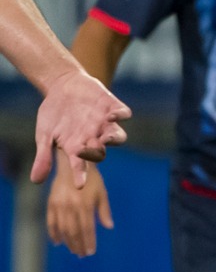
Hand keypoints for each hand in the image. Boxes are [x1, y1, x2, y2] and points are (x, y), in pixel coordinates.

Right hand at [32, 69, 128, 185]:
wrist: (62, 86)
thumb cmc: (54, 114)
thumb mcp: (45, 135)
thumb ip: (44, 156)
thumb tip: (35, 181)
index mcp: (78, 147)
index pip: (80, 165)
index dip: (80, 174)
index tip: (79, 184)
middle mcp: (94, 138)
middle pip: (102, 151)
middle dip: (98, 152)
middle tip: (92, 151)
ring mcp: (105, 123)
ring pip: (118, 135)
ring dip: (114, 137)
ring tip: (106, 136)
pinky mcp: (112, 107)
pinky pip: (123, 113)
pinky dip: (120, 115)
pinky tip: (112, 115)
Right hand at [45, 159, 111, 255]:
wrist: (72, 164)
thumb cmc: (92, 180)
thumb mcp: (102, 193)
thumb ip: (104, 211)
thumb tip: (109, 227)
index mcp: (85, 205)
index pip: (87, 229)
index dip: (89, 242)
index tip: (91, 252)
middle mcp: (71, 206)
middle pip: (74, 232)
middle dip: (78, 245)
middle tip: (82, 255)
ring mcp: (59, 205)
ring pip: (63, 229)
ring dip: (68, 242)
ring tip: (74, 250)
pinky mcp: (51, 203)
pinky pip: (51, 222)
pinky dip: (53, 233)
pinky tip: (58, 242)